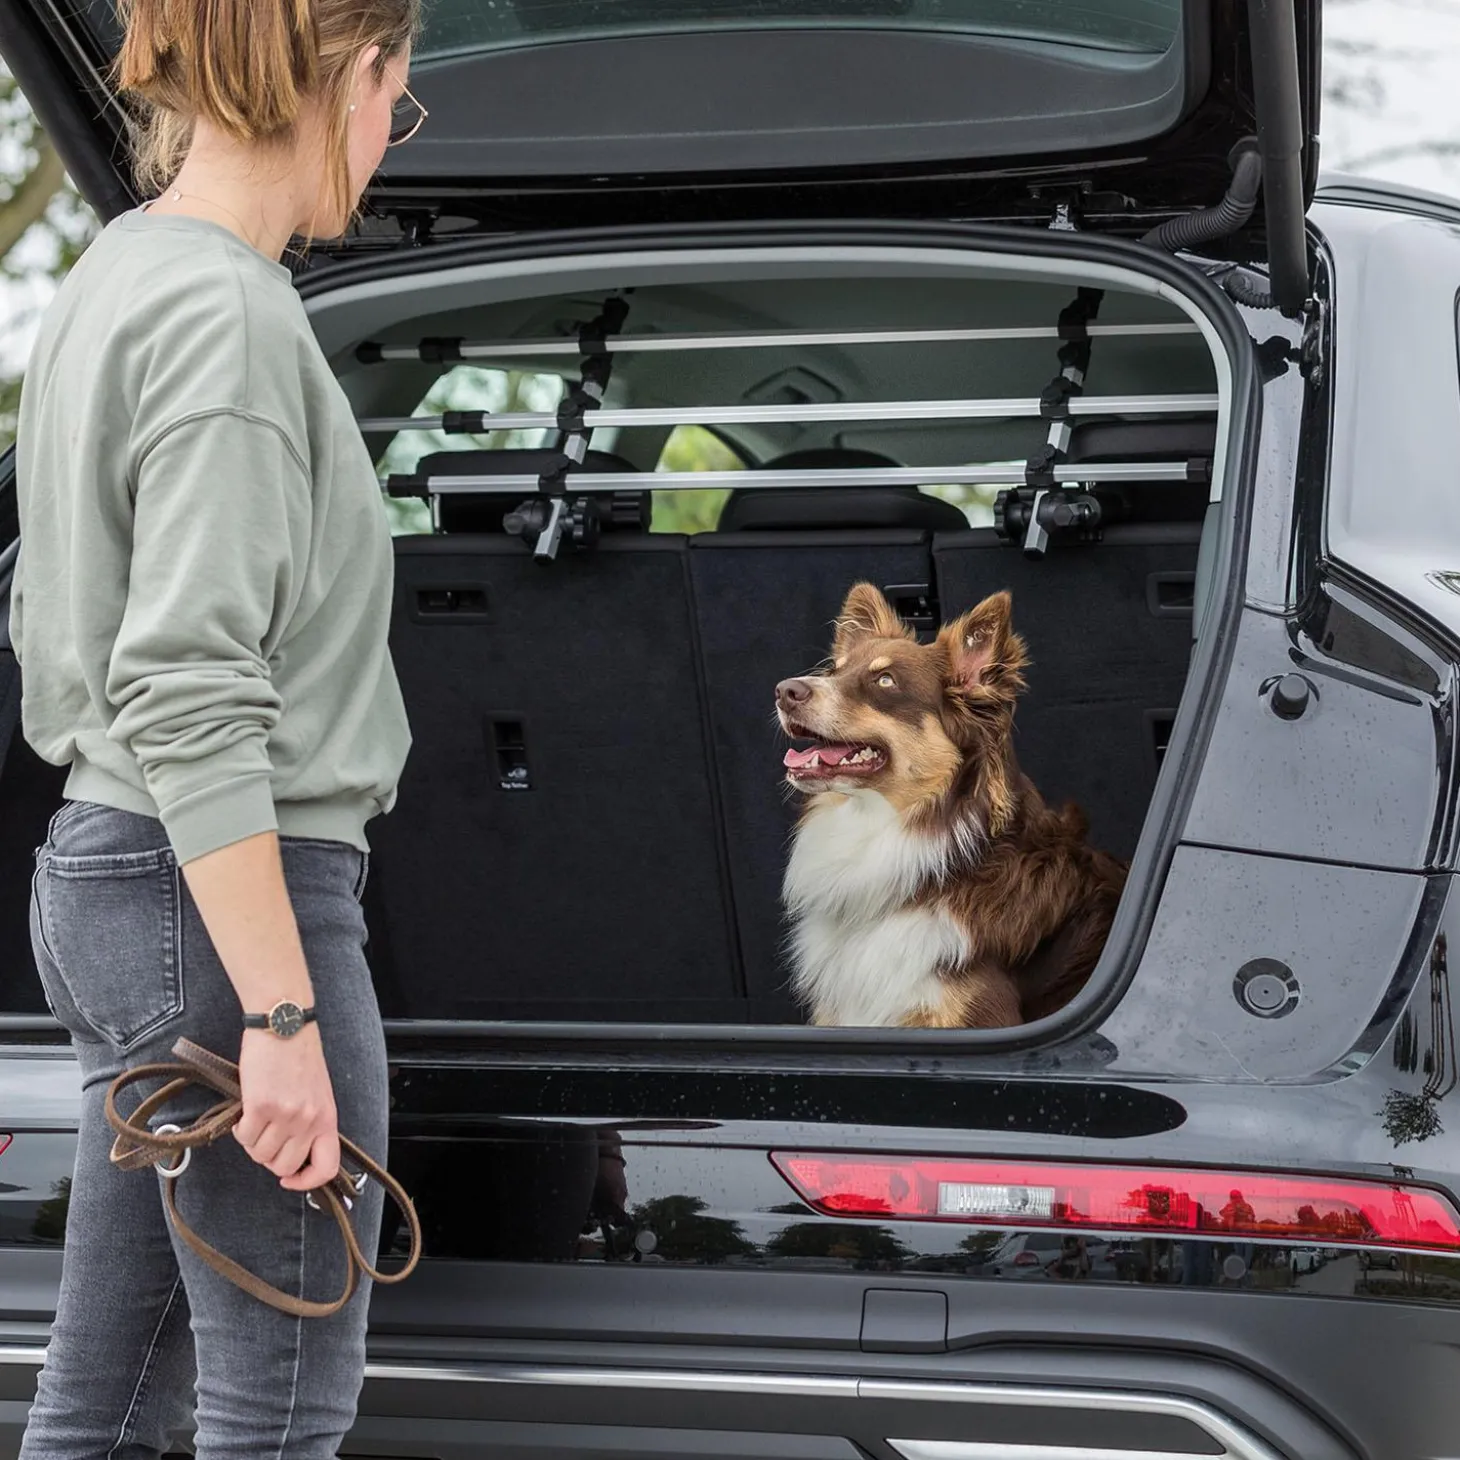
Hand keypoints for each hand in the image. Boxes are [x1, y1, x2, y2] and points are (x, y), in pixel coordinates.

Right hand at [234, 1024, 340, 1190]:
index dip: (306, 1182)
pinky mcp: (261, 1106)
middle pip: (284, 1167)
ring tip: (255, 1119)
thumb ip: (310, 1122)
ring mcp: (286, 1115)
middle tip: (264, 1138)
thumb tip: (292, 1151)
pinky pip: (244, 1137)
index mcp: (327, 1118)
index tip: (290, 1179)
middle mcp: (309, 1120)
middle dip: (270, 1158)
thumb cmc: (299, 1055)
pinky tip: (245, 1111)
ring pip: (260, 1155)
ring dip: (252, 1142)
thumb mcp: (317, 1093)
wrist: (284, 1025)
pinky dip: (239, 1130)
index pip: (327, 1167)